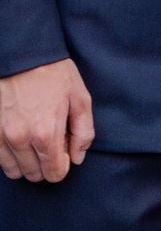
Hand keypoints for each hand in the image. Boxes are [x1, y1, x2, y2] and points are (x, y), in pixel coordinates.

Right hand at [0, 58, 92, 182]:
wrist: (21, 56)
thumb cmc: (54, 75)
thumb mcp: (80, 98)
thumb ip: (83, 132)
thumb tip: (78, 157)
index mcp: (46, 133)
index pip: (54, 174)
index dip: (63, 165)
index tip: (65, 150)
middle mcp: (20, 139)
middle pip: (34, 175)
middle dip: (46, 164)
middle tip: (51, 141)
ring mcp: (0, 136)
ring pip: (13, 171)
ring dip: (26, 162)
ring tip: (34, 140)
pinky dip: (9, 155)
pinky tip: (19, 138)